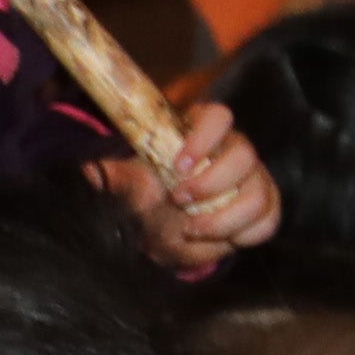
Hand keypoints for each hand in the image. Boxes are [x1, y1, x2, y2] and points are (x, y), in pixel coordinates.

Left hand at [110, 98, 276, 263]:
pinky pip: (268, 221)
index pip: (218, 116)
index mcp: (202, 132)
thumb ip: (111, 170)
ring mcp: (254, 179)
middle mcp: (234, 151)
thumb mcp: (126, 178)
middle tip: (177, 200)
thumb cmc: (147, 190)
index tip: (177, 164)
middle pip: (245, 155)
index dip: (203, 137)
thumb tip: (85, 167)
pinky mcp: (264, 207)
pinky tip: (217, 238)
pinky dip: (245, 234)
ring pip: (259, 193)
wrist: (162, 221)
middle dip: (210, 183)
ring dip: (225, 218)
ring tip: (191, 228)